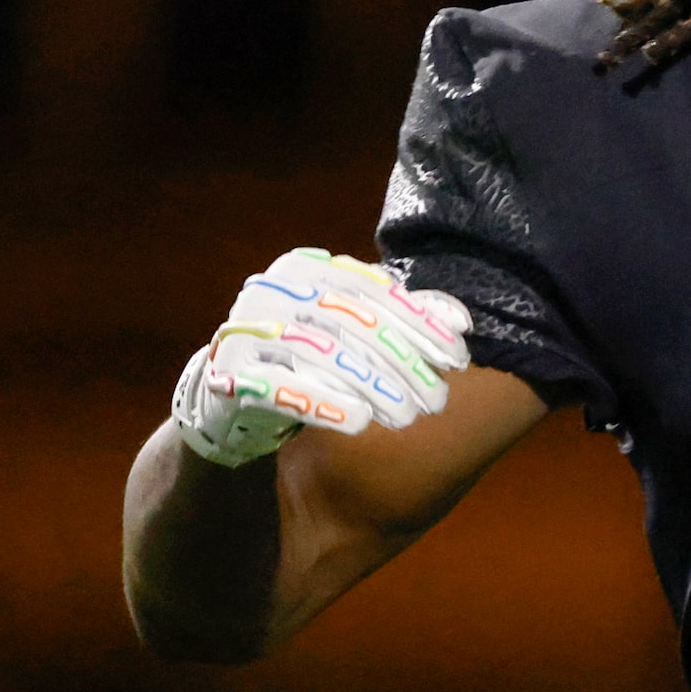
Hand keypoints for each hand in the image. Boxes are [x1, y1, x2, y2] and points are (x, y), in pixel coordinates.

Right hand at [171, 249, 470, 466]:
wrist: (230, 392)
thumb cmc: (307, 355)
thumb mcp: (355, 330)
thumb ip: (404, 317)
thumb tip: (463, 322)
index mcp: (306, 268)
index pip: (377, 292)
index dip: (422, 324)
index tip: (459, 359)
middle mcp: (273, 290)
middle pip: (355, 324)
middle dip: (403, 363)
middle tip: (438, 401)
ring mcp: (246, 329)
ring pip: (324, 354)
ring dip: (373, 387)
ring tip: (407, 417)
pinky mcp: (227, 372)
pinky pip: (281, 387)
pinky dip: (324, 403)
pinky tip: (359, 423)